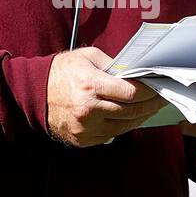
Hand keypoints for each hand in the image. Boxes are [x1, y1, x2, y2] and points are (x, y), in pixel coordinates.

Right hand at [46, 47, 168, 147]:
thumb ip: (113, 64)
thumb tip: (136, 73)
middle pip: (132, 111)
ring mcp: (85, 128)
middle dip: (151, 105)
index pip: (132, 93)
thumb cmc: (61, 72)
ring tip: (149, 107)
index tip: (159, 87)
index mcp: (91, 85)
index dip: (150, 92)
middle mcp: (89, 109)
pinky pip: (111, 135)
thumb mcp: (88, 57)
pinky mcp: (82, 139)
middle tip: (162, 98)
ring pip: (124, 126)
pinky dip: (122, 126)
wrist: (33, 93)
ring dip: (140, 117)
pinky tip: (129, 116)